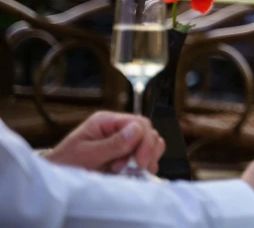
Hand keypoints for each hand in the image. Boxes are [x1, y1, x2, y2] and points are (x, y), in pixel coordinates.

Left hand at [45, 111, 164, 173]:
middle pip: (148, 131)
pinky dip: (146, 164)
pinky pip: (147, 155)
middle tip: (134, 169)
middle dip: (147, 151)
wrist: (56, 178)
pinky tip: (133, 174)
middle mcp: (117, 127)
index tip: (139, 163)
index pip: (139, 123)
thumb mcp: (85, 155)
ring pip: (152, 142)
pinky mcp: (126, 153)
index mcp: (107, 121)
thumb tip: (137, 131)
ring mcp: (123, 140)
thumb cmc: (65, 164)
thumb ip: (112, 144)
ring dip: (148, 158)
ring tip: (131, 171)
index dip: (144, 142)